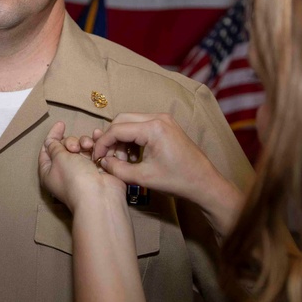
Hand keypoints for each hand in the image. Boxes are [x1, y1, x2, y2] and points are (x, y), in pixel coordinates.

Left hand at [39, 121, 123, 211]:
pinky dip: (97, 144)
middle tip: (75, 147)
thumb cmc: (74, 177)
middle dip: (70, 142)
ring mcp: (82, 170)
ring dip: (84, 142)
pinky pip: (95, 151)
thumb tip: (50, 142)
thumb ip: (54, 146)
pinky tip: (99, 137)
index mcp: (49, 171)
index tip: (61, 124)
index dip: (52, 136)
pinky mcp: (98, 169)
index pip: (46, 150)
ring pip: (81, 148)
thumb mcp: (59, 158)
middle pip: (65, 147)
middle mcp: (64, 171)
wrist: (100, 196)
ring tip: (89, 146)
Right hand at [87, 113, 217, 200]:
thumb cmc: (177, 180)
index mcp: (153, 128)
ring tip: (123, 160)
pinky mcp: (166, 125)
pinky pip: (141, 126)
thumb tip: (102, 162)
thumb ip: (118, 169)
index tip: (96, 158)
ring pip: (130, 122)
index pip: (117, 129)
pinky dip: (132, 138)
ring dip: (121, 139)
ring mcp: (164, 120)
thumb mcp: (143, 177)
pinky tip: (134, 156)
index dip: (103, 144)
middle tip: (108, 158)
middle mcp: (158, 117)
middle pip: (121, 120)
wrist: (204, 183)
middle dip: (111, 139)